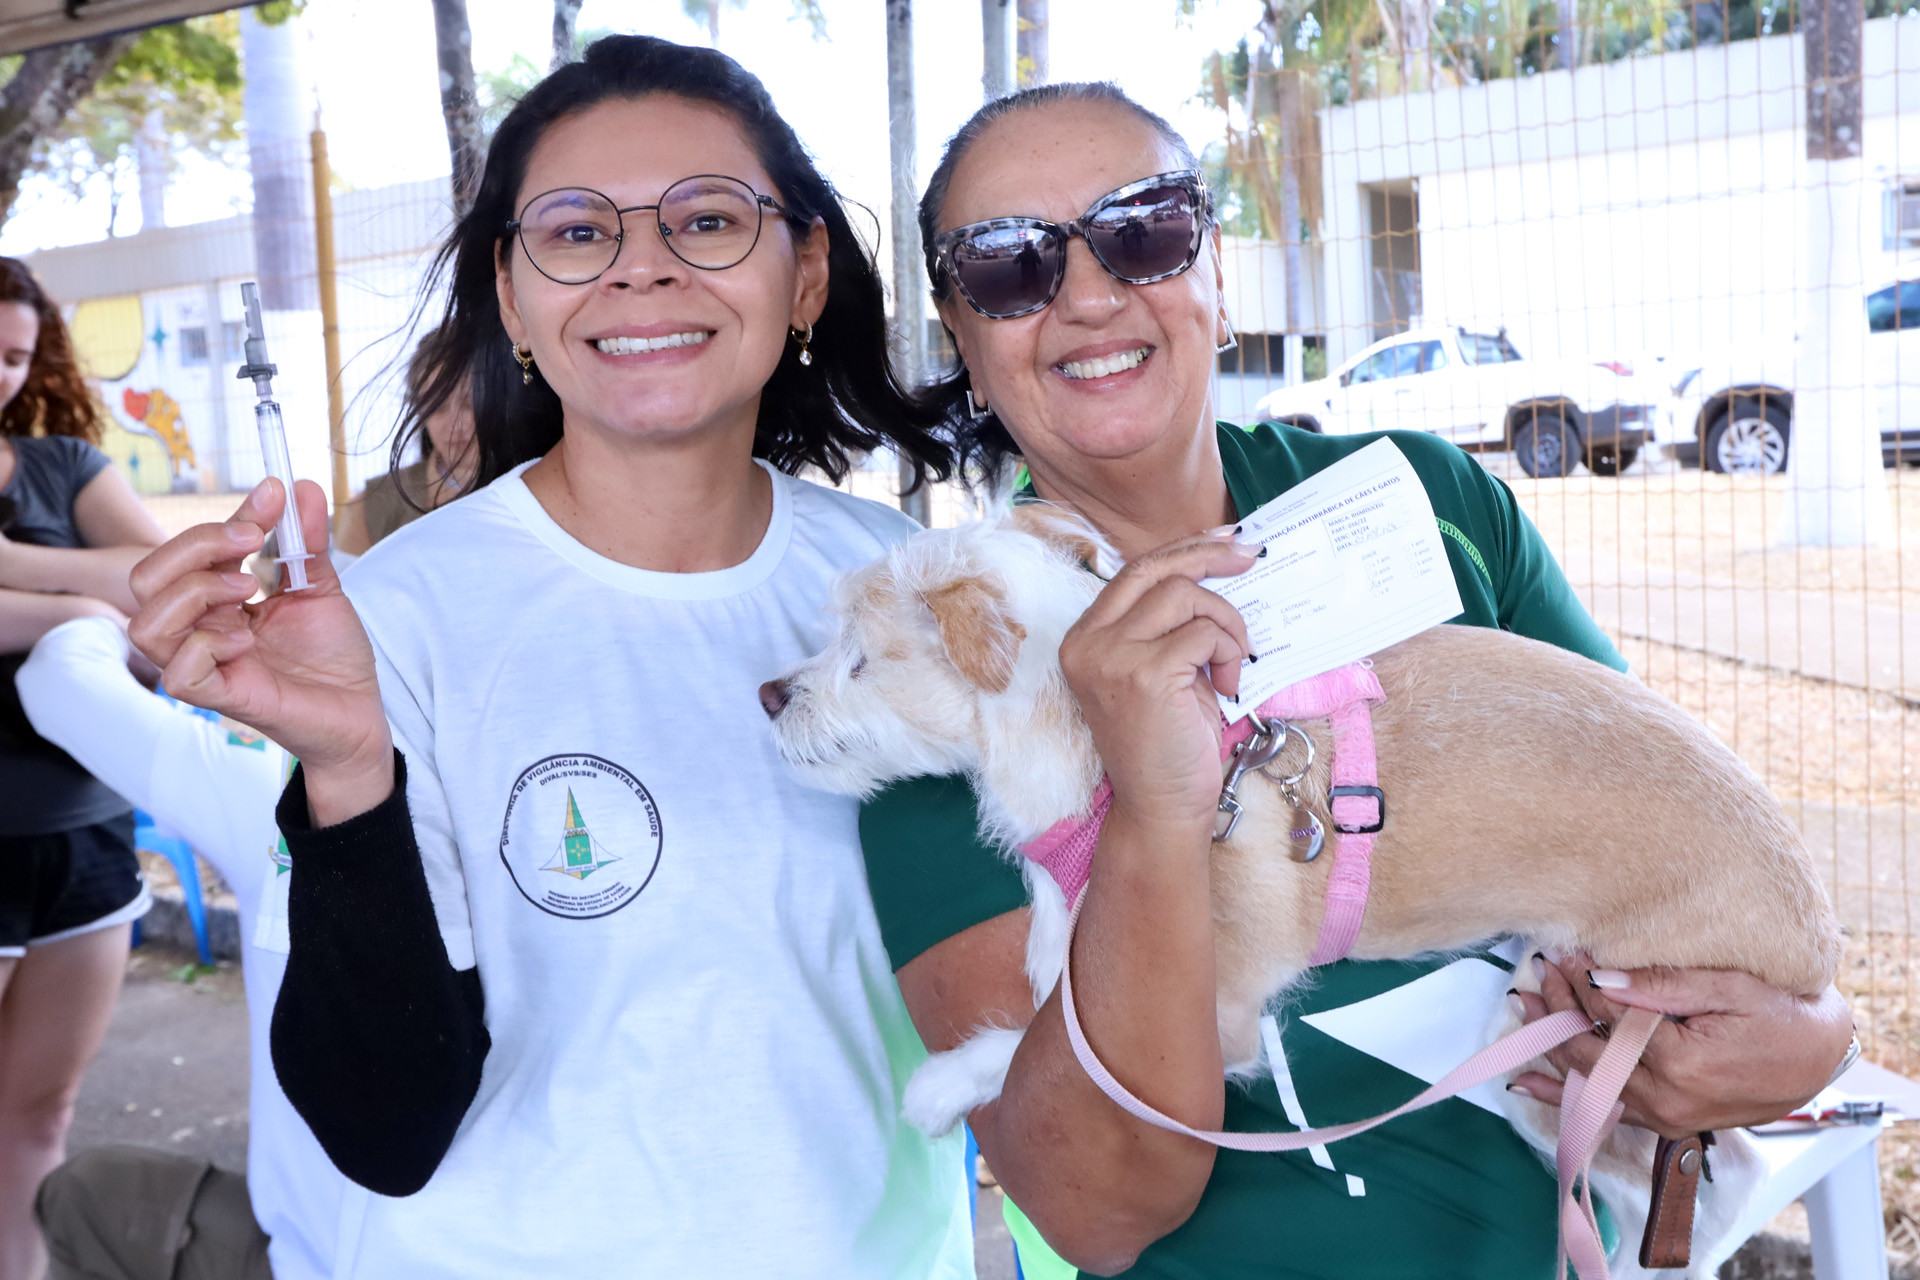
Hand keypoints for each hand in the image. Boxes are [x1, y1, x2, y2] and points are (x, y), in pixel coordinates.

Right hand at [129, 478, 392, 818]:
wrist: (361, 710)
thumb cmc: (332, 656)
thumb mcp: (321, 587)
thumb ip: (307, 542)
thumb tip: (301, 486)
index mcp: (217, 601)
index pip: (190, 551)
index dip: (226, 515)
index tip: (275, 494)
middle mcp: (200, 630)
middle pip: (145, 578)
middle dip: (195, 545)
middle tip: (252, 543)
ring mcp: (207, 665)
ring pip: (146, 623)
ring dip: (193, 592)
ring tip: (248, 591)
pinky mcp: (224, 698)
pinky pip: (177, 674)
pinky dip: (206, 646)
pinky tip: (246, 641)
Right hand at [1059, 532, 1257, 831]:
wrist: (1161, 809)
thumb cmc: (1168, 746)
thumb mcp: (1163, 672)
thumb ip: (1170, 627)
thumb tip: (1213, 571)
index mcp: (1086, 639)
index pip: (1135, 572)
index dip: (1183, 551)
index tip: (1223, 543)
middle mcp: (1088, 642)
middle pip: (1154, 569)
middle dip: (1207, 556)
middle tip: (1249, 556)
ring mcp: (1110, 656)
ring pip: (1184, 595)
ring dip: (1226, 624)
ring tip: (1234, 664)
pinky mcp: (1144, 674)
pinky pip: (1204, 633)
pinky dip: (1230, 652)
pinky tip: (1229, 686)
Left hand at [1513, 953, 1855, 1136]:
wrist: (1821, 1057)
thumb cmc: (1783, 1015)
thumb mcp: (1729, 987)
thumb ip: (1661, 984)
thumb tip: (1599, 974)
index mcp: (1681, 1062)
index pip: (1606, 1017)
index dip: (1576, 983)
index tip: (1559, 953)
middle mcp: (1666, 1098)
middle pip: (1587, 1050)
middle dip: (1556, 1009)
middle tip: (1537, 971)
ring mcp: (1665, 1116)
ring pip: (1588, 1080)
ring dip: (1551, 1044)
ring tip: (1523, 1009)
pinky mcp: (1667, 1121)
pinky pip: (1604, 1109)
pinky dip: (1563, 1093)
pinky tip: (1526, 1083)